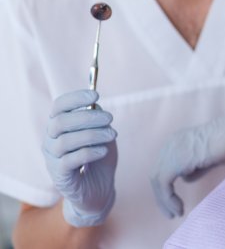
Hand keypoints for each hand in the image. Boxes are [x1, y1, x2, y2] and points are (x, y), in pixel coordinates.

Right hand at [42, 90, 117, 226]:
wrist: (100, 189)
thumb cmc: (99, 157)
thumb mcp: (103, 134)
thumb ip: (98, 120)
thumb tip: (95, 105)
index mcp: (59, 127)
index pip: (59, 106)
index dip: (75, 98)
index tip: (95, 95)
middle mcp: (50, 141)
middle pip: (61, 122)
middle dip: (88, 117)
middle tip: (110, 119)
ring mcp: (52, 159)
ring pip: (65, 141)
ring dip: (93, 135)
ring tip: (112, 136)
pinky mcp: (59, 176)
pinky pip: (69, 160)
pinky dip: (89, 152)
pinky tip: (102, 151)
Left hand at [150, 98, 224, 217]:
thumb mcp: (209, 156)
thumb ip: (195, 166)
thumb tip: (186, 178)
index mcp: (177, 140)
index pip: (162, 167)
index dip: (165, 187)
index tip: (175, 203)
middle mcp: (171, 143)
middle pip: (156, 174)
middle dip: (162, 196)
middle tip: (173, 212)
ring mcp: (173, 149)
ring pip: (157, 180)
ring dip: (165, 201)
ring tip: (176, 213)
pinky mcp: (178, 159)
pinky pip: (164, 183)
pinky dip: (168, 199)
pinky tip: (178, 208)